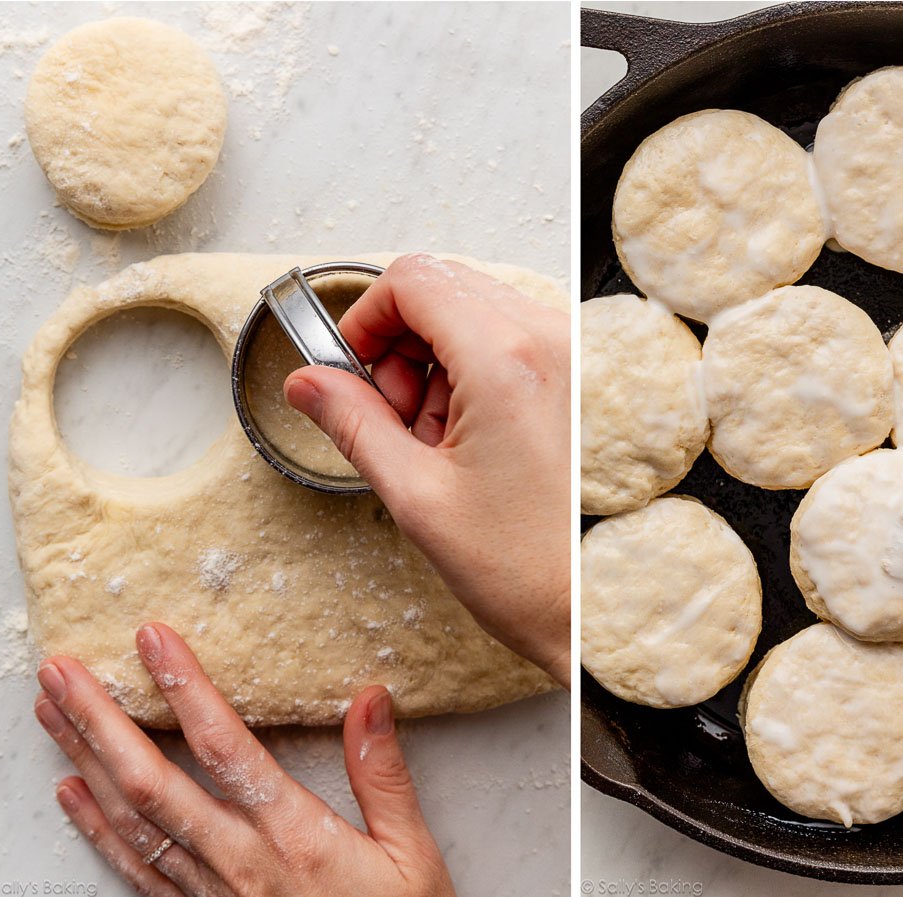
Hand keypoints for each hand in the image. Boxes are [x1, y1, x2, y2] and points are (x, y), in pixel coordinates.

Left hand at [34, 623, 454, 896]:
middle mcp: (240, 864)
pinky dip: (97, 829)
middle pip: (152, 784)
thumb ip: (383, 776)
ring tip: (53, 712)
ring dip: (85, 761)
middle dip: (101, 721)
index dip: (186, 688)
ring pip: (133, 822)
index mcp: (294, 837)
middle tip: (63, 671)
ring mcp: (212, 894)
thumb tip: (369, 701)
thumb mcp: (411, 854)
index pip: (226, 749)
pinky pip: (137, 870)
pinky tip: (73, 794)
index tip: (154, 641)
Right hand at [284, 253, 570, 686]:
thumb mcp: (416, 497)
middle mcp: (553, 343)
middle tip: (395, 416)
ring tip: (439, 441)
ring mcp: (576, 357)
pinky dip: (475, 372)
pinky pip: (512, 341)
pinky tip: (472, 437)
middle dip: (400, 343)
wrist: (594, 612)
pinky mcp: (583, 378)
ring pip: (476, 312)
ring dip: (437, 361)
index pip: (413, 280)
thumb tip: (308, 382)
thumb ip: (353, 424)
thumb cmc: (527, 570)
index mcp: (509, 362)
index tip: (350, 366)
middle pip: (445, 288)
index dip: (364, 318)